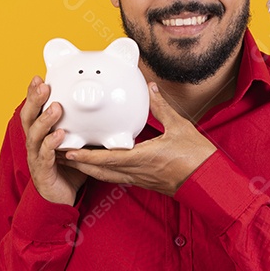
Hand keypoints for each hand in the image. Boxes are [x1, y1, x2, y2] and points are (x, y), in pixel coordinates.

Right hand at [21, 76, 87, 205]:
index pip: (34, 109)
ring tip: (56, 108)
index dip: (33, 93)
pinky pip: (45, 156)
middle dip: (34, 100)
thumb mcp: (78, 142)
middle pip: (28, 117)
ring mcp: (36, 157)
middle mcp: (34, 143)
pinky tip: (60, 135)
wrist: (61, 199)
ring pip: (35, 135)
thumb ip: (84, 126)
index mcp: (40, 133)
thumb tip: (103, 107)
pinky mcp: (42, 171)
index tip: (39, 77)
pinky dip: (52, 144)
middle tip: (44, 86)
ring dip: (45, 120)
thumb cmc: (69, 168)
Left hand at [58, 83, 216, 196]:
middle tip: (59, 154)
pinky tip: (98, 165)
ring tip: (71, 160)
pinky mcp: (143, 182)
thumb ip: (161, 107)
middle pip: (99, 171)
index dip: (85, 156)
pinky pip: (117, 177)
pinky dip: (103, 171)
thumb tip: (150, 89)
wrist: (210, 181)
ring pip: (106, 176)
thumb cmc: (197, 157)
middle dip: (78, 164)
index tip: (67, 150)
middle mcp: (137, 171)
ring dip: (88, 169)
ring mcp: (139, 179)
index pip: (106, 159)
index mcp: (143, 158)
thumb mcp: (180, 126)